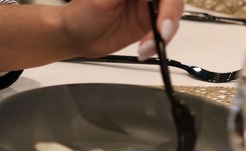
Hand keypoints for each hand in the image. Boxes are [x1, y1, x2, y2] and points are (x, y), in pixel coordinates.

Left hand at [60, 0, 183, 59]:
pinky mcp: (148, 25)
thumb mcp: (102, 0)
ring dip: (163, 34)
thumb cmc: (80, 13)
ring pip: (171, 16)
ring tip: (145, 48)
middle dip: (169, 17)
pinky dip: (158, 44)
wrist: (74, 37)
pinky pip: (164, 33)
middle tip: (161, 33)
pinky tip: (144, 51)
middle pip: (171, 1)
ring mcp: (148, 8)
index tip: (161, 17)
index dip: (167, 2)